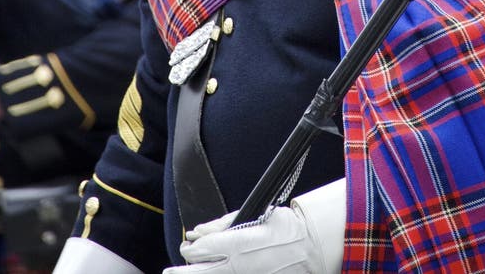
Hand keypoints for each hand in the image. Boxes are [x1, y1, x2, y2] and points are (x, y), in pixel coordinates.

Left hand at [162, 205, 323, 272]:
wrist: (314, 247)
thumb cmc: (287, 227)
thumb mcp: (257, 216)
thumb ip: (226, 224)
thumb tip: (199, 231)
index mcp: (245, 243)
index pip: (208, 249)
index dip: (193, 250)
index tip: (187, 247)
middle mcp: (246, 264)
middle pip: (206, 272)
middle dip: (184, 272)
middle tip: (170, 272)